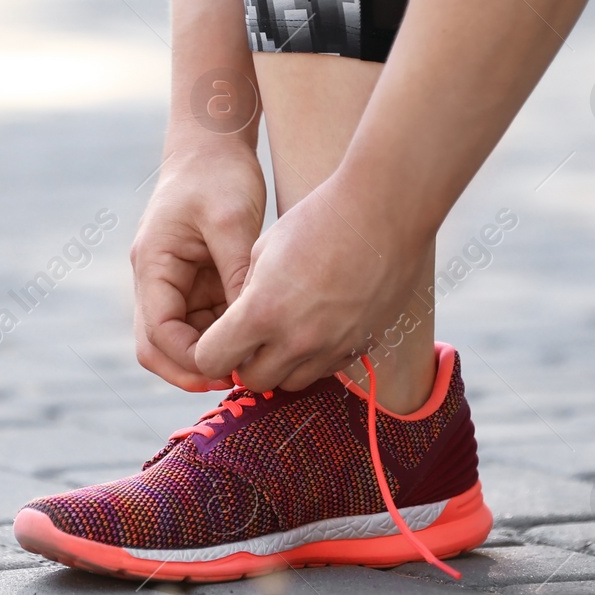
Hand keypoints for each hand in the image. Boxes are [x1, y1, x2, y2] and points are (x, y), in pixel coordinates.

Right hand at [131, 143, 266, 390]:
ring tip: (259, 363)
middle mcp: (157, 281)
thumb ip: (237, 274)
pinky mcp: (200, 283)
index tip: (231, 366)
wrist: (215, 144)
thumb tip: (250, 326)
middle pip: (161, 348)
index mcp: (153, 266)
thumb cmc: (219, 175)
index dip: (190, 359)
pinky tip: (262, 340)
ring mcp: (177, 285)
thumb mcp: (232, 222)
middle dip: (196, 369)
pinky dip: (230, 336)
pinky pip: (208, 323)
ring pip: (186, 341)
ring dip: (215, 355)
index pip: (158, 333)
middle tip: (241, 380)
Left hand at [193, 173, 426, 391]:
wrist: (385, 211)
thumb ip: (245, 295)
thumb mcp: (264, 250)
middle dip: (246, 363)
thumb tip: (238, 326)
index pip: (213, 360)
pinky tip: (318, 326)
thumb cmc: (321, 219)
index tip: (219, 339)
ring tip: (287, 330)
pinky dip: (315, 358)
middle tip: (252, 337)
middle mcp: (297, 340)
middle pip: (254, 381)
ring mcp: (333, 347)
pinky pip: (326, 370)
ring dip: (282, 365)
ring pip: (292, 383)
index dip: (210, 352)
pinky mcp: (361, 345)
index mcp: (262, 311)